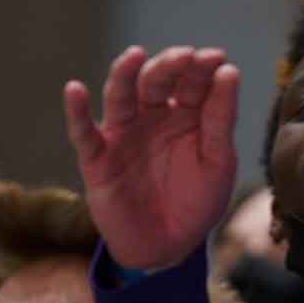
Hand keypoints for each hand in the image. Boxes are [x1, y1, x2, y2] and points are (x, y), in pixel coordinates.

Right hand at [65, 46, 240, 270]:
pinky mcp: (97, 158)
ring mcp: (123, 134)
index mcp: (187, 115)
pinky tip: (75, 90)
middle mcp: (153, 117)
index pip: (193, 82)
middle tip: (186, 57)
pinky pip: (84, 132)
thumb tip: (228, 71)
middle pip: (157, 81)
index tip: (216, 57)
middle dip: (170, 66)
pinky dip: (76, 111)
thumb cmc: (197, 201)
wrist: (169, 246)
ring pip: (121, 96)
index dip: (202, 68)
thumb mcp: (218, 161)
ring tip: (135, 56)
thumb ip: (220, 120)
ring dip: (125, 74)